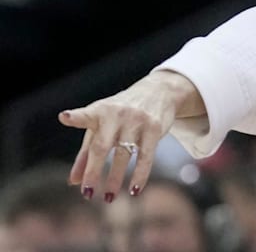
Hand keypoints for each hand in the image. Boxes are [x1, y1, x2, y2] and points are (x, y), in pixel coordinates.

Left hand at [58, 71, 200, 201]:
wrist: (158, 91)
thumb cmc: (121, 113)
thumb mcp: (101, 126)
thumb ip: (85, 153)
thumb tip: (73, 181)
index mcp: (99, 112)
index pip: (85, 115)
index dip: (75, 117)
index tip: (64, 117)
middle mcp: (117, 115)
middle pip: (102, 146)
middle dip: (94, 170)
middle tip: (88, 193)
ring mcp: (137, 120)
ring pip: (124, 155)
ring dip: (115, 179)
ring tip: (109, 198)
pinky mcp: (154, 128)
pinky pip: (146, 156)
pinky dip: (140, 174)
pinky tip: (135, 190)